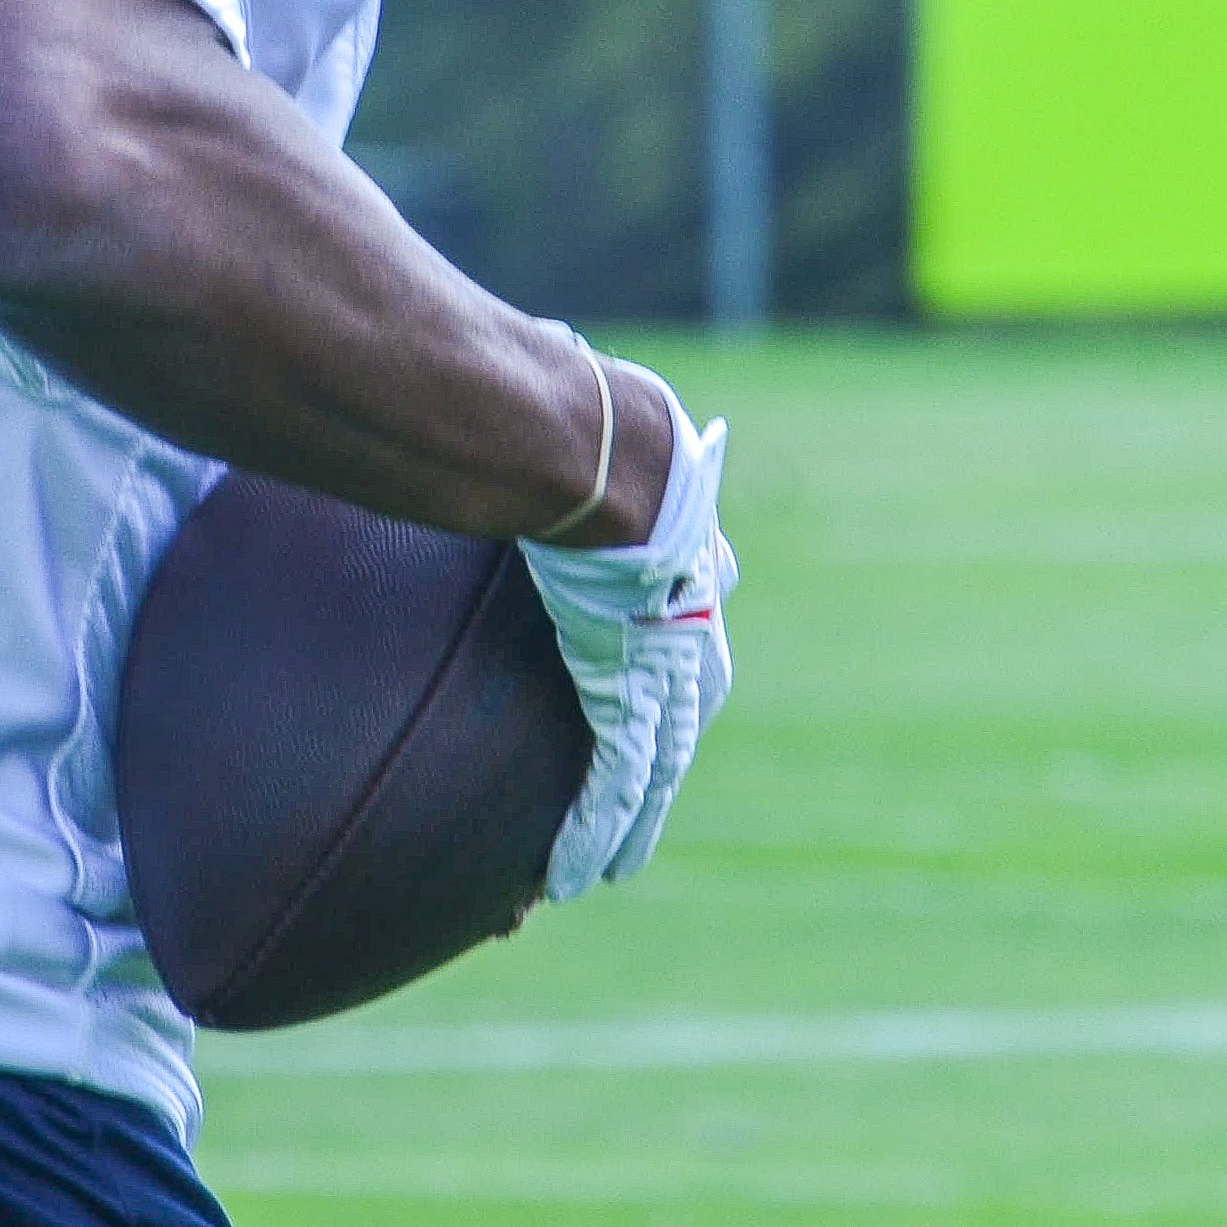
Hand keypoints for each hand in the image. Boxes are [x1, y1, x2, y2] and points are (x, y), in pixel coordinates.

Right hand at [518, 370, 733, 901]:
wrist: (607, 455)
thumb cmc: (595, 413)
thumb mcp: (599, 410)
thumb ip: (570, 402)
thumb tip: (533, 347)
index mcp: (692, 568)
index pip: (686, 643)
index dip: (670, 685)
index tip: (646, 709)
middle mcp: (694, 628)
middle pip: (682, 721)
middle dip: (655, 776)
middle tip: (630, 823)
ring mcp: (668, 667)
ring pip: (654, 770)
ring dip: (625, 826)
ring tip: (603, 874)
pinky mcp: (634, 697)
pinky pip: (616, 783)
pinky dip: (594, 832)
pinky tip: (572, 879)